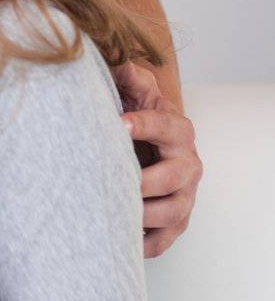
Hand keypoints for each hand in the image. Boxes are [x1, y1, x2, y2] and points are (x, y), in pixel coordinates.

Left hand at [114, 60, 202, 257]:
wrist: (148, 144)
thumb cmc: (137, 116)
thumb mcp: (135, 91)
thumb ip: (127, 75)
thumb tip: (114, 56)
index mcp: (178, 130)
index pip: (166, 127)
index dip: (144, 126)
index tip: (118, 124)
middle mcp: (188, 165)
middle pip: (174, 178)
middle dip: (144, 181)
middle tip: (113, 182)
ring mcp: (184, 197)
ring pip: (171, 213)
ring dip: (142, 216)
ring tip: (111, 214)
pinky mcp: (174, 224)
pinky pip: (163, 241)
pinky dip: (142, 244)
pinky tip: (117, 239)